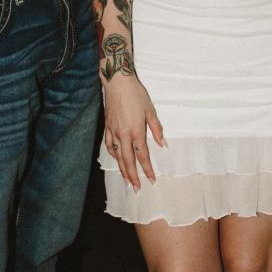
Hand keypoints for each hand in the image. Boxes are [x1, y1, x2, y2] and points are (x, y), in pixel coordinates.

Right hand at [103, 75, 163, 189]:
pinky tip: (116, 159)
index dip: (148, 169)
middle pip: (128, 161)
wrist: (117, 82)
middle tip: (137, 190)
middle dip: (133, 177)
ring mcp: (113, 132)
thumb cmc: (136, 94)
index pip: (142, 156)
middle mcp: (123, 135)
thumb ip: (157, 130)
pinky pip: (109, 145)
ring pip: (117, 156)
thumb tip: (163, 145)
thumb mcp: (150, 110)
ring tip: (127, 181)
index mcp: (136, 131)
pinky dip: (113, 155)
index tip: (152, 180)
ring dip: (122, 170)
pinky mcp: (107, 127)